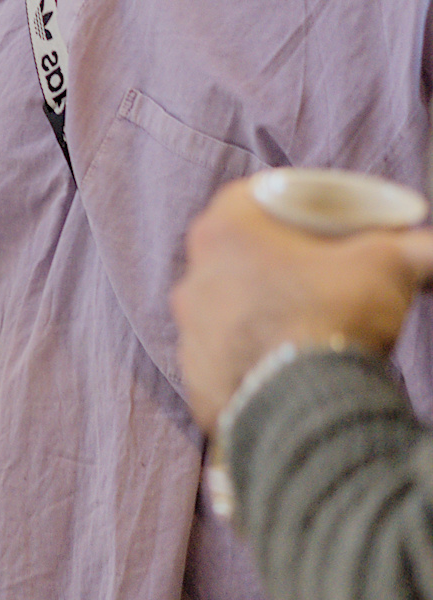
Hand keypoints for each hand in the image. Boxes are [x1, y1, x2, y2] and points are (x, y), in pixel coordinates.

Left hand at [171, 182, 432, 426]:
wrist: (300, 402)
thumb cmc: (334, 314)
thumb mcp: (388, 266)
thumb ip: (414, 247)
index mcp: (224, 230)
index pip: (258, 196)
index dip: (300, 203)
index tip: (329, 218)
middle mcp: (194, 275)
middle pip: (241, 252)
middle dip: (283, 258)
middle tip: (325, 271)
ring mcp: (189, 328)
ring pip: (231, 305)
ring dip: (266, 309)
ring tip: (311, 321)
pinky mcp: (195, 375)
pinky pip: (226, 357)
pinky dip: (255, 355)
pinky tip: (290, 363)